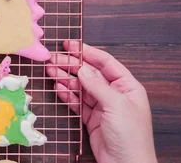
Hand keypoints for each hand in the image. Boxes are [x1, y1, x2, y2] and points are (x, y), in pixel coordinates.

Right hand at [46, 41, 156, 162]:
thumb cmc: (131, 135)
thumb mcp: (116, 104)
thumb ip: (97, 85)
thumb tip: (82, 69)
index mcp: (128, 86)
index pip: (106, 63)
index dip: (88, 52)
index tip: (70, 45)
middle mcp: (115, 93)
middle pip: (90, 73)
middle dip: (72, 65)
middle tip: (53, 58)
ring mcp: (102, 106)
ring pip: (81, 87)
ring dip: (66, 78)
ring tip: (50, 70)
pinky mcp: (92, 118)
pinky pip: (77, 101)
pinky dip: (67, 94)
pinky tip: (57, 86)